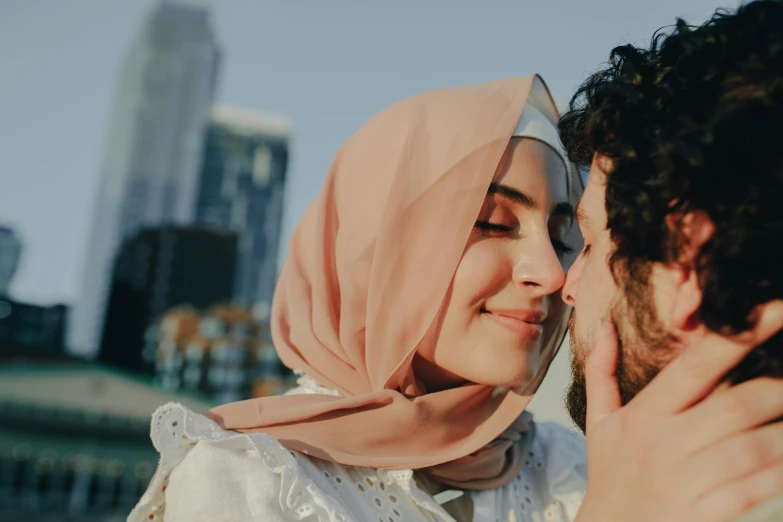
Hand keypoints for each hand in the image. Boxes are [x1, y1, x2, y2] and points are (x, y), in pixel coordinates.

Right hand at [575, 301, 782, 521]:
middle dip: (778, 388)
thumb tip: (606, 325)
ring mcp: (681, 481)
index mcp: (644, 415)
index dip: (738, 337)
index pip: (695, 366)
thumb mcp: (599, 424)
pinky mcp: (698, 515)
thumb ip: (603, 372)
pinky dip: (777, 473)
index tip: (776, 312)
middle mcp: (662, 444)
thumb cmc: (610, 476)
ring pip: (750, 448)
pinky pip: (750, 490)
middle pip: (735, 406)